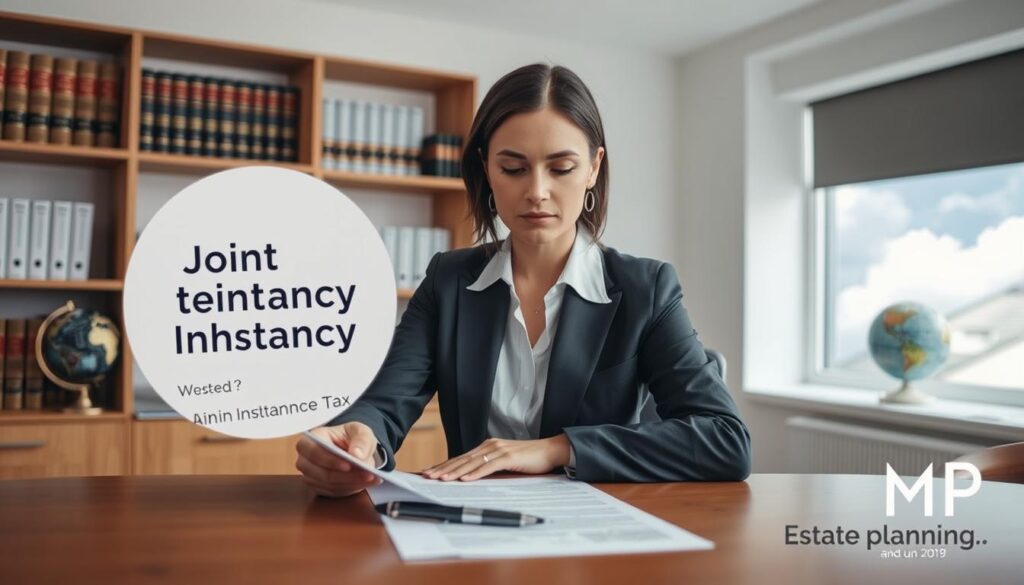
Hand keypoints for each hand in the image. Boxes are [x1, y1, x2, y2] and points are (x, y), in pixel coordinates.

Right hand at [295, 422, 382, 496]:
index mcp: (313, 438)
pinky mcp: (318, 487)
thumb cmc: (352, 437)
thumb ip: (361, 440)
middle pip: (322, 473)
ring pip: (329, 485)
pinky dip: (350, 488)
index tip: (349, 465)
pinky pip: (333, 492)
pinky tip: (365, 483)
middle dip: (346, 476)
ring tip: (372, 479)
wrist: (354, 449)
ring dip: (351, 483)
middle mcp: (306, 458)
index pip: (314, 452)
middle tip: (368, 474)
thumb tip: (357, 454)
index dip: (330, 460)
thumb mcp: (361, 432)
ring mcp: (310, 475)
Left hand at [422, 434, 570, 481]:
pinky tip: (465, 479)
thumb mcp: (504, 462)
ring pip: (472, 463)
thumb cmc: (528, 459)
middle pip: (462, 459)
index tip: (430, 473)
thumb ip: (489, 467)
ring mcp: (499, 451)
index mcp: (487, 447)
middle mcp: (490, 446)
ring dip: (455, 472)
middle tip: (427, 477)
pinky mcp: (509, 457)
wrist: (549, 451)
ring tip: (441, 479)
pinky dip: (476, 473)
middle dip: (443, 469)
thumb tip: (471, 477)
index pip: (461, 458)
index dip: (444, 465)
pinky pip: (489, 466)